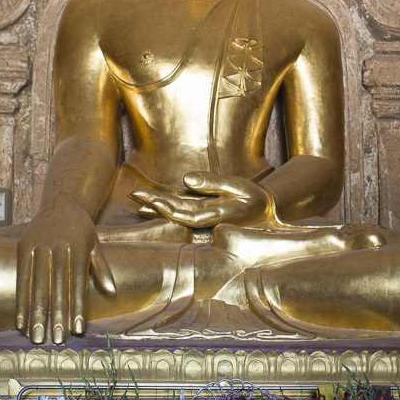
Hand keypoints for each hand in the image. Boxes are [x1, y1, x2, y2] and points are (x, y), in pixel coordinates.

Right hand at [16, 203, 114, 343]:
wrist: (60, 203)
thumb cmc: (81, 229)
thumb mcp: (95, 244)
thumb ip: (102, 268)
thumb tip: (112, 292)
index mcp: (77, 246)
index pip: (77, 282)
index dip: (76, 306)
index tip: (76, 330)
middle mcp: (57, 246)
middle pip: (56, 287)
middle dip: (56, 315)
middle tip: (57, 340)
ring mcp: (38, 246)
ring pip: (37, 286)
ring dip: (36, 314)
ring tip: (37, 337)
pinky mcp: (23, 247)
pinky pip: (20, 279)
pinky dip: (20, 301)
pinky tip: (20, 322)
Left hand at [130, 171, 271, 228]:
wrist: (265, 211)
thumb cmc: (254, 198)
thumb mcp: (238, 186)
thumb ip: (213, 183)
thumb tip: (186, 180)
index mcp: (216, 215)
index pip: (187, 215)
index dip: (168, 209)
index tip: (152, 201)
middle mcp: (206, 219)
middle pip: (176, 213)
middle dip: (155, 204)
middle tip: (134, 194)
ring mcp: (203, 216)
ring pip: (176, 210)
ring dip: (156, 204)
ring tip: (137, 197)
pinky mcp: (202, 210)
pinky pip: (181, 207)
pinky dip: (166, 203)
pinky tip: (150, 202)